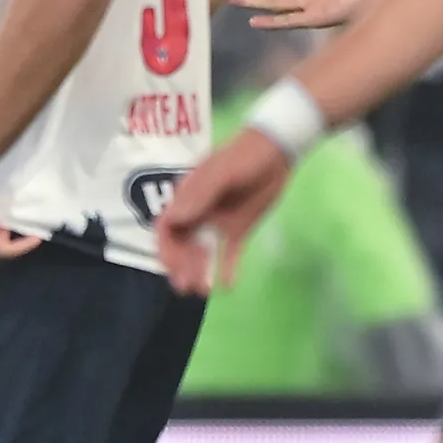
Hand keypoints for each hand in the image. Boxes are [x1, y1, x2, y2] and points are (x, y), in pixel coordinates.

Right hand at [154, 129, 288, 293]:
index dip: (166, 249)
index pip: (168, 227)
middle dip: (182, 267)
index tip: (171, 267)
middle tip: (189, 287)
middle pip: (183, 245)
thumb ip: (200, 195)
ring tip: (204, 290)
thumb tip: (174, 219)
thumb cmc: (244, 156)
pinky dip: (227, 269)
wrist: (277, 151)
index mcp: (187, 197)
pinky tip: (228, 285)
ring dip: (200, 271)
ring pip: (202, 252)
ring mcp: (218, 222)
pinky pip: (229, 252)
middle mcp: (199, 212)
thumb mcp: (221, 172)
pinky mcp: (238, 228)